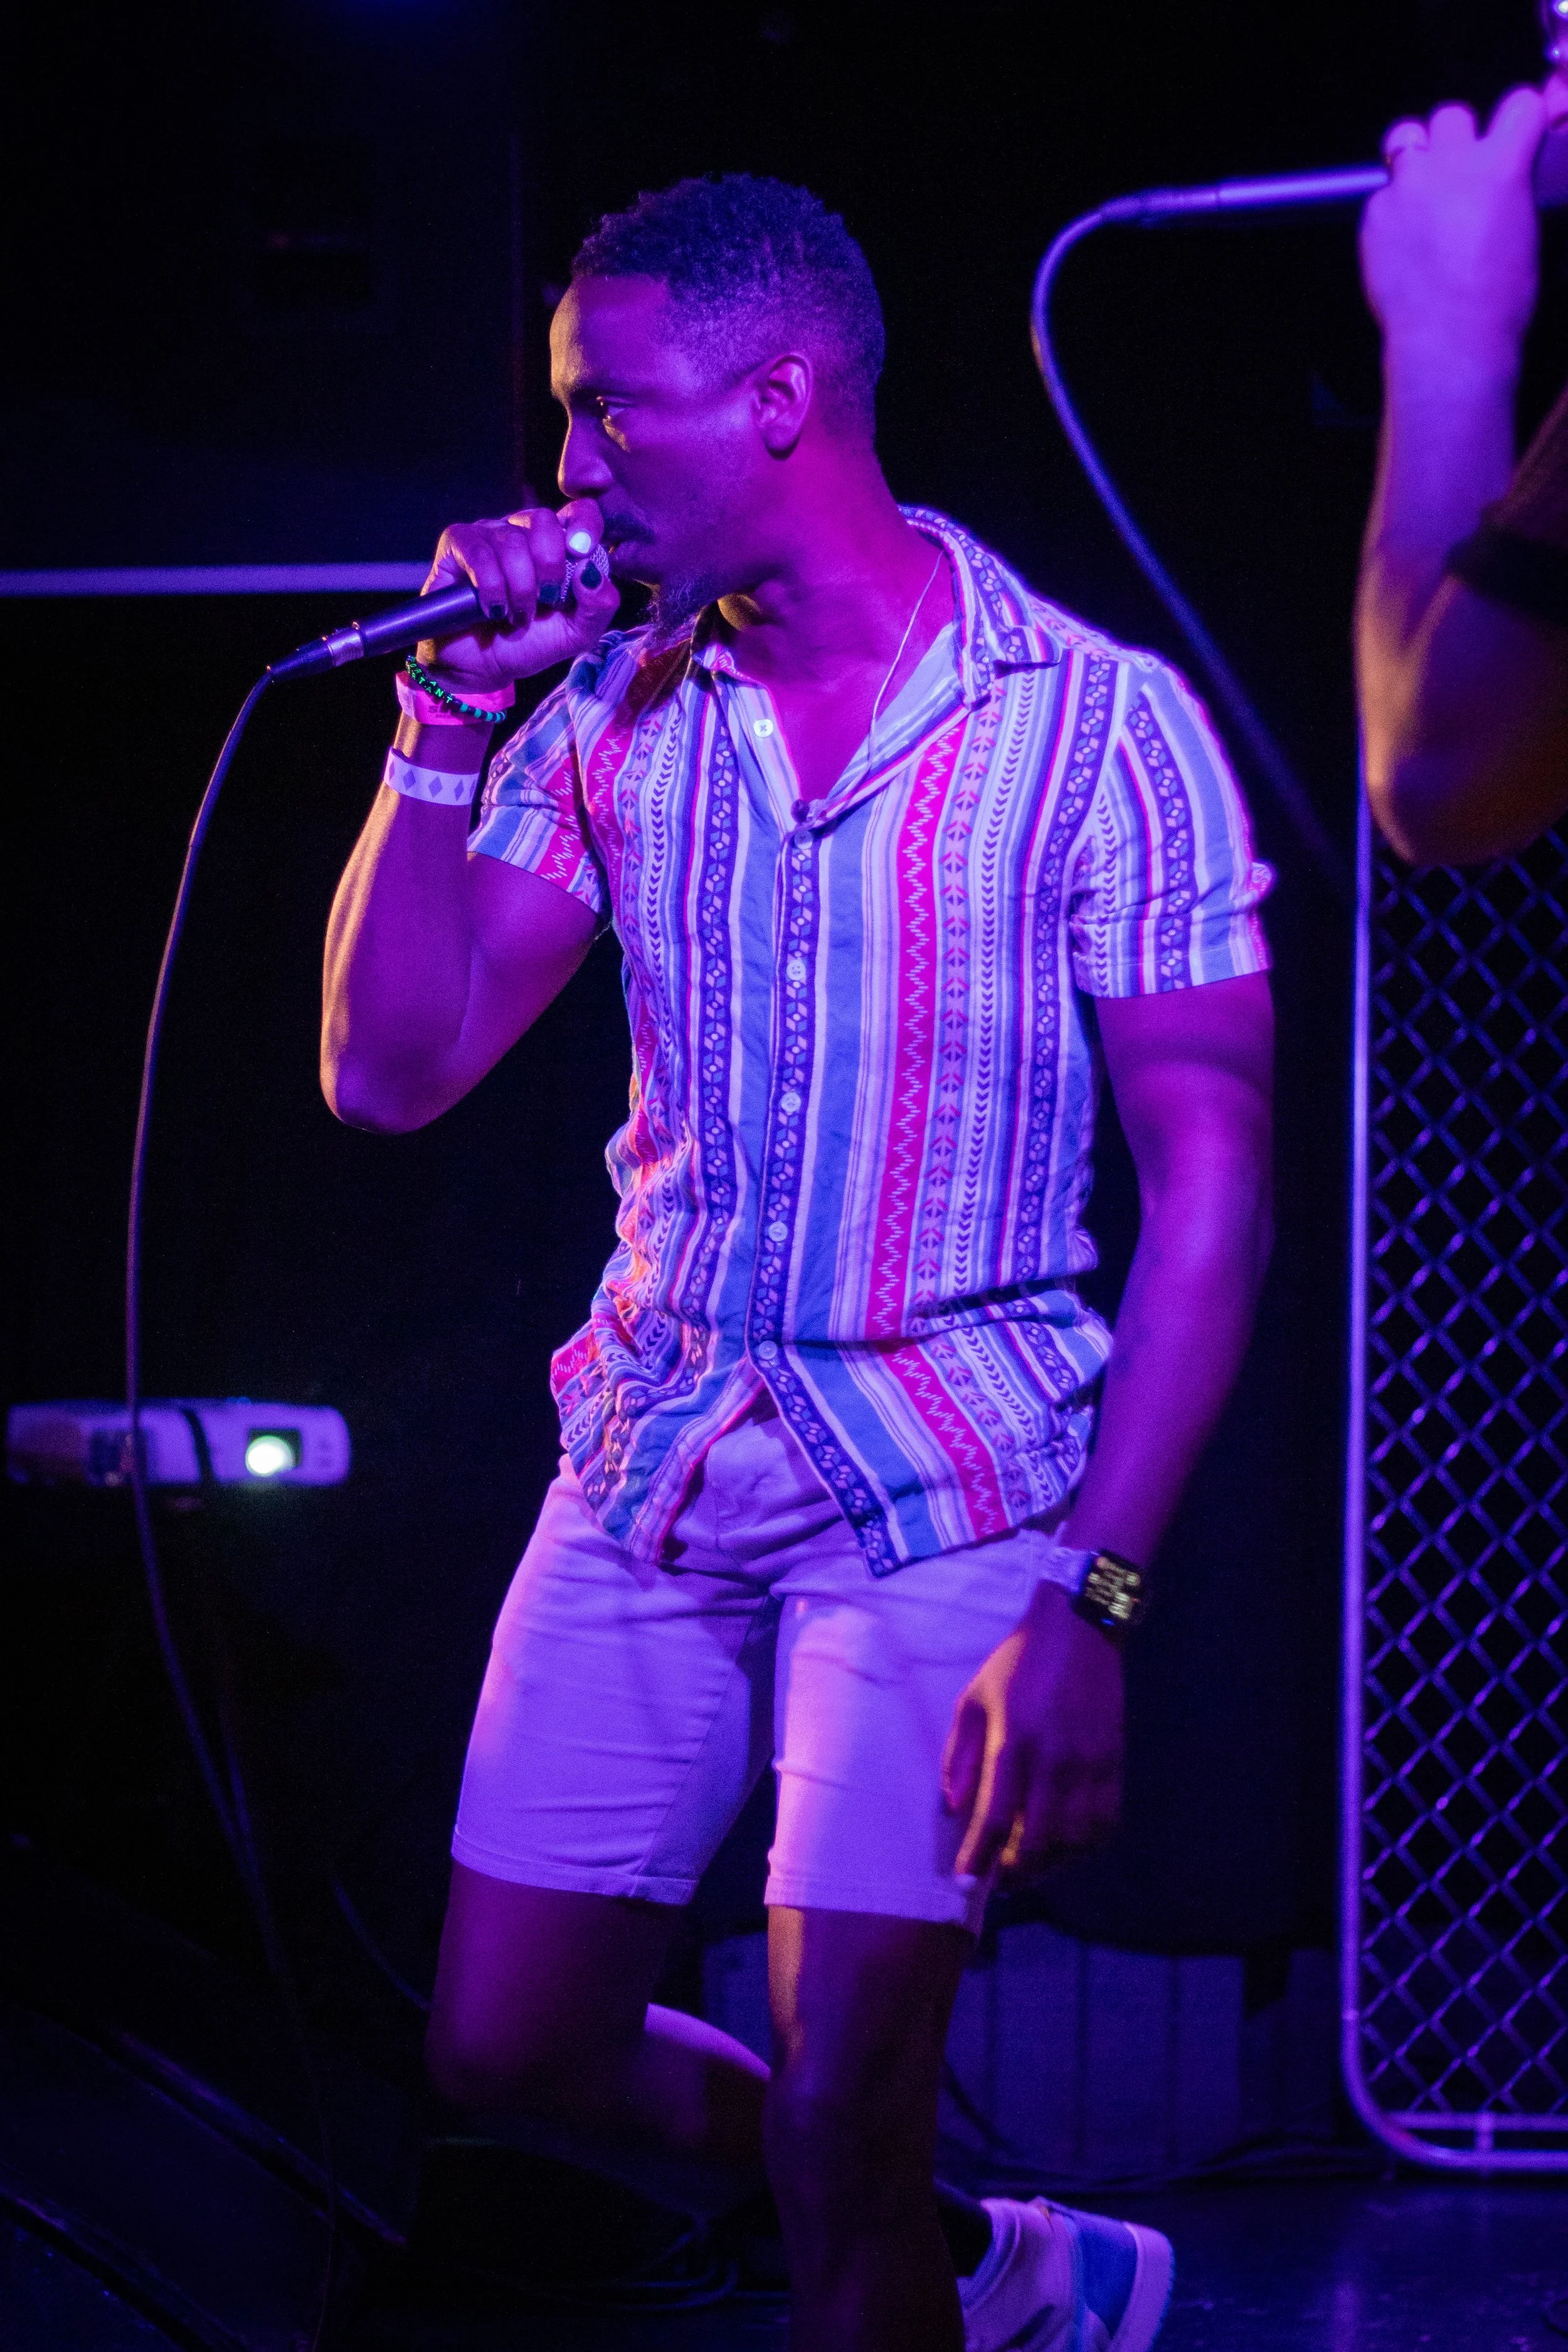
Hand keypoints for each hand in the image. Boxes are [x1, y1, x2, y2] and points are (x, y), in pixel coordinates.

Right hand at [413, 499, 620, 691]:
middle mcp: (522, 531)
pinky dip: (491, 588)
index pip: (578, 512)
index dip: (585, 524)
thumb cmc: (528, 644)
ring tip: (516, 617)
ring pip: (511, 542)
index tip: (583, 551)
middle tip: (545, 602)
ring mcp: (488, 533)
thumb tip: (593, 571)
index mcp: (556, 545)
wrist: (482, 668)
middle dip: (549, 568)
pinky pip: (479, 553)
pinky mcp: (457, 543)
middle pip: (543, 521)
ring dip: (519, 590)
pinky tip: (492, 609)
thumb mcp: (575, 634)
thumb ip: (598, 606)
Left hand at [941, 1582, 1123, 1882]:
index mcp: (1013, 1741)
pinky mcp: (1114, 1762)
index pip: (995, 1817)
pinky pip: (1105, 1821)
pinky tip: (1068, 1847)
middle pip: (1038, 1840)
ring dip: (1051, 1864)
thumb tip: (955, 1809)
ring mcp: (1090, 1763)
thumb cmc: (1018, 1663)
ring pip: (1075, 1839)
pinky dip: (1086, 1845)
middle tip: (999, 1880)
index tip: (966, 1880)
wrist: (1080, 1629)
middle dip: (1016, 1872)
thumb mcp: (974, 1699)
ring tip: (1030, 1867)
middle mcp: (1055, 1759)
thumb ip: (961, 1756)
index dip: (980, 1857)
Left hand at [1360, 85, 1566, 375]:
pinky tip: (1402, 241)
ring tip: (1422, 191)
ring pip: (1405, 137)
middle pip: (1451, 114)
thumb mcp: (1524, 234)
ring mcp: (1408, 186)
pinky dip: (1391, 208)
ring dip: (1416, 156)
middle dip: (1456, 138)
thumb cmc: (1496, 302)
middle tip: (1458, 174)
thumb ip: (1510, 188)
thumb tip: (1502, 179)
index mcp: (1502, 166)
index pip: (1518, 104)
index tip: (1513, 134)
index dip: (1516, 120)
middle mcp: (1452, 164)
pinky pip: (1382, 193)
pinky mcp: (1374, 213)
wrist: (1448, 341)